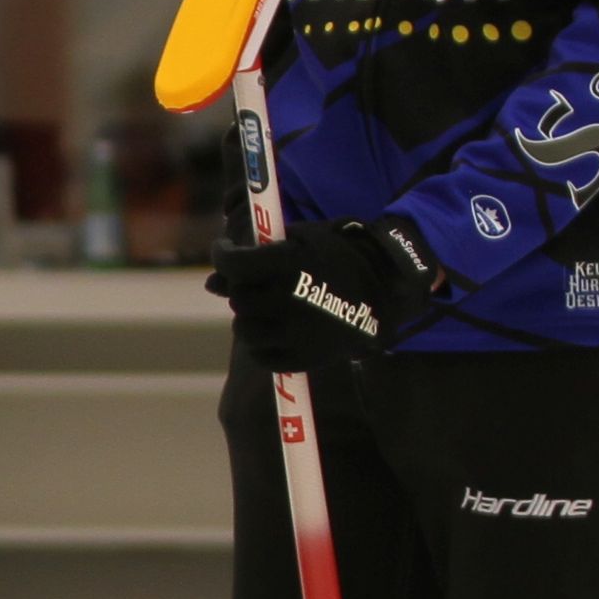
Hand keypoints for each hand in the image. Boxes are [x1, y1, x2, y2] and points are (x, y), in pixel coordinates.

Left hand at [207, 216, 440, 368]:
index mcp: (290, 264)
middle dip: (242, 286)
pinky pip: (261, 357)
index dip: (222, 255)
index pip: (234, 264)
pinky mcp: (305, 357)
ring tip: (265, 307)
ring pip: (244, 329)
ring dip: (247, 317)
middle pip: (239, 298)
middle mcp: (291, 299)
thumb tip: (211, 284)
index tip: (225, 251)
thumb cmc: (338, 256)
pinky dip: (261, 345)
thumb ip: (255, 258)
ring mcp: (298, 332)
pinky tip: (274, 329)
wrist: (387, 286)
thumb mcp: (300, 241)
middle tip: (257, 281)